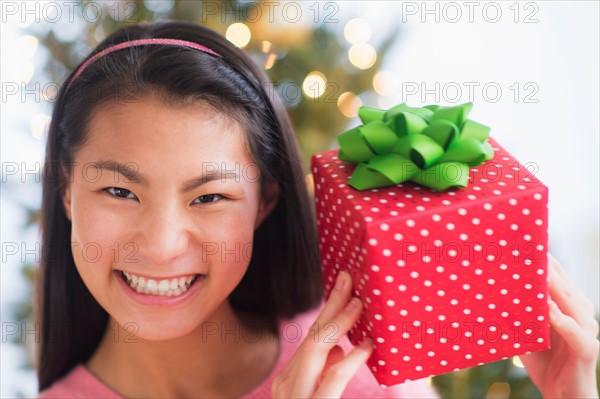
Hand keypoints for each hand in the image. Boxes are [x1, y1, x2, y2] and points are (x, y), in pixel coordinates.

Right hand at [271, 271, 373, 397]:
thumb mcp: (317, 393)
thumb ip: (325, 371)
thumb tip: (339, 349)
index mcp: (288, 378)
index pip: (310, 337)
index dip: (328, 310)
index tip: (344, 287)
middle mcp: (286, 383)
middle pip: (312, 335)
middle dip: (331, 304)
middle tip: (347, 279)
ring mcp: (297, 395)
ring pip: (315, 348)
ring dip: (339, 321)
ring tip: (358, 304)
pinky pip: (335, 375)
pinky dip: (353, 357)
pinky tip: (367, 346)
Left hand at [520, 254, 598, 397]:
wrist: (563, 396)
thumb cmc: (545, 362)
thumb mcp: (526, 332)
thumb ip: (517, 313)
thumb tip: (490, 293)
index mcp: (568, 307)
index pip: (558, 278)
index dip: (544, 261)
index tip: (525, 242)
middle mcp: (580, 314)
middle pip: (566, 285)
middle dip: (549, 267)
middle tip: (530, 247)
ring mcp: (586, 331)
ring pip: (573, 303)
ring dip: (556, 287)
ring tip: (540, 271)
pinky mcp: (586, 350)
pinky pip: (575, 332)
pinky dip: (561, 320)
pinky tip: (548, 310)